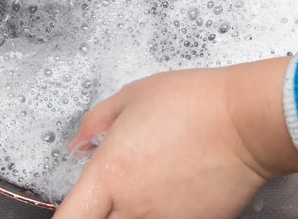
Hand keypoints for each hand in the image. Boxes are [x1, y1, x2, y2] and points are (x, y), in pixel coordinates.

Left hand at [55, 57, 297, 218]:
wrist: (242, 121)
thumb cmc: (190, 102)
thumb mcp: (131, 96)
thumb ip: (96, 122)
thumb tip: (78, 144)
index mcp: (110, 174)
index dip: (62, 217)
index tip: (69, 207)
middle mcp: (133, 207)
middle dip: (99, 209)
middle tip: (108, 189)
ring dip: (129, 209)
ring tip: (147, 180)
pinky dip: (160, 209)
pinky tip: (170, 186)